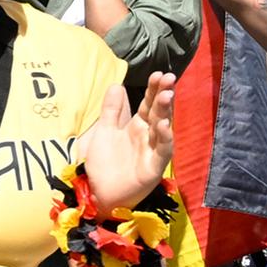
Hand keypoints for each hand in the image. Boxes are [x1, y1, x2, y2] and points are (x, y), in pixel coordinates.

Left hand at [77, 73, 178, 211]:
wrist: (98, 193)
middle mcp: (148, 136)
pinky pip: (162, 151)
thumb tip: (117, 84)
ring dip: (166, 112)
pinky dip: (165, 138)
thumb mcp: (105, 131)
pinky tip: (164, 125)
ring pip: (163, 128)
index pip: (148, 104)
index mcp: (137, 127)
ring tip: (166, 95)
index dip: (153, 89)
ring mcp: (153, 151)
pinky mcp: (154, 167)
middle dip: (164, 95)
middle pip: (159, 112)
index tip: (157, 74)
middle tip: (168, 78)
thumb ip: (111, 110)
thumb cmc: (104, 164)